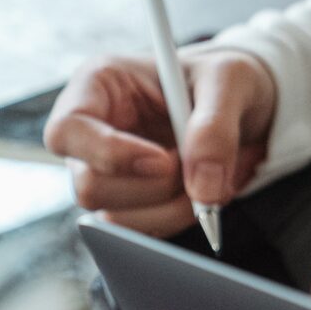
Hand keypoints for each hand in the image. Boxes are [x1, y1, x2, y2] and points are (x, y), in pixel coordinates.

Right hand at [44, 49, 276, 235]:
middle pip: (89, 186)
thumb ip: (216, 127)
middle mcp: (91, 132)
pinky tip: (208, 190)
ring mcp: (106, 172)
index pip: (66, 132)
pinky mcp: (130, 202)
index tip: (164, 160)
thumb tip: (202, 189)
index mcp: (97, 85)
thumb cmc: (222, 79)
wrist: (243, 103)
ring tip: (216, 177)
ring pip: (117, 218)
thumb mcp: (230, 80)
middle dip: (155, 188)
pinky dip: (182, 219)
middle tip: (203, 166)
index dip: (109, 154)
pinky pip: (143, 231)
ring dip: (174, 209)